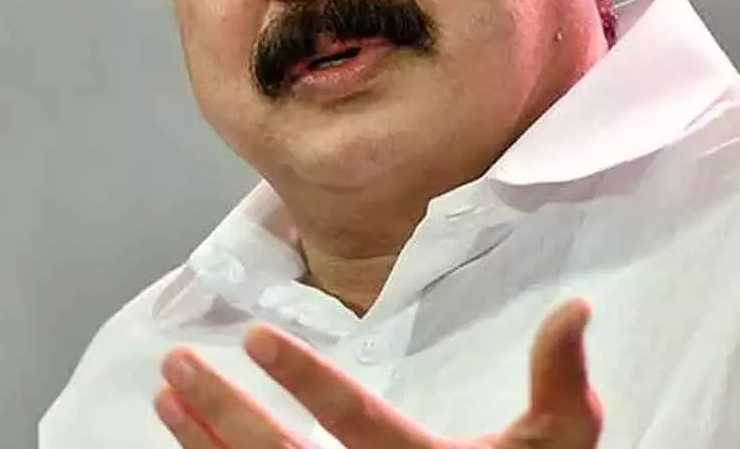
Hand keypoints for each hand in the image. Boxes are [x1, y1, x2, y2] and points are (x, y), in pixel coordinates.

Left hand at [155, 298, 602, 447]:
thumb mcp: (560, 444)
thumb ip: (559, 380)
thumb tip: (575, 306)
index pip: (354, 424)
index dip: (306, 380)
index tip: (255, 337)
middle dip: (224, 413)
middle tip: (176, 363)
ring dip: (204, 445)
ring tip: (164, 397)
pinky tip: (190, 445)